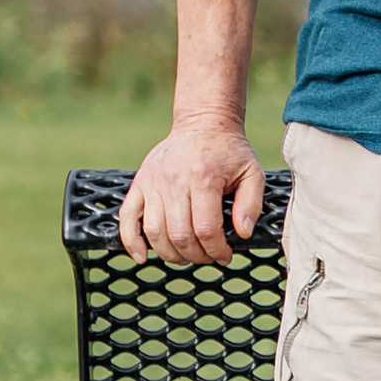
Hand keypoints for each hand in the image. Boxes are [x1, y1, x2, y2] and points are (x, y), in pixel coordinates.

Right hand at [119, 116, 266, 264]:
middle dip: (196, 255)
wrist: (203, 124)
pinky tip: (143, 256)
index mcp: (204, 178)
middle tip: (209, 257)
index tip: (225, 255)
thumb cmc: (230, 151)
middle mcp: (174, 181)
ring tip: (187, 256)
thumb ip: (251, 204)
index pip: (206, 228)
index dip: (216, 249)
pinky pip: (127, 216)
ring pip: (154, 231)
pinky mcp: (140, 183)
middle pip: (179, 234)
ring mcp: (153, 182)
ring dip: (170, 253)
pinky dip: (131, 240)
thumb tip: (242, 233)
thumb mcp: (252, 173)